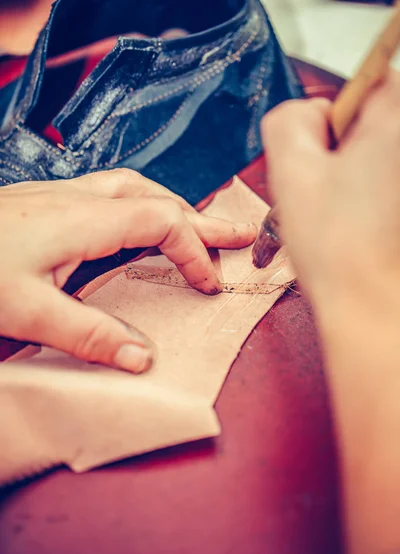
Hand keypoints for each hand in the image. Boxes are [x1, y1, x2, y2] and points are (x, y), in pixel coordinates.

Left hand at [0, 169, 255, 372]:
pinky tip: (136, 222)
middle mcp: (77, 198)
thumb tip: (144, 358)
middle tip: (236, 235)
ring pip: (133, 188)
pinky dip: (141, 206)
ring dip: (171, 206)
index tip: (210, 285)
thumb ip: (89, 334)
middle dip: (200, 218)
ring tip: (197, 225)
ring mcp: (60, 196)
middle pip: (156, 196)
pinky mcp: (45, 203)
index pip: (162, 221)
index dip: (194, 250)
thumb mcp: (26, 312)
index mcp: (82, 219)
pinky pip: (110, 194)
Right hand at [262, 70, 399, 307]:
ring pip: (368, 152)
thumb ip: (288, 120)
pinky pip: (375, 178)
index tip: (320, 146)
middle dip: (334, 145)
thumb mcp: (292, 169)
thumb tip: (305, 115)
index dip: (331, 110)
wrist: (364, 299)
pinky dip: (354, 191)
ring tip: (331, 208)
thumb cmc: (337, 246)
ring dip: (341, 171)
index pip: (365, 80)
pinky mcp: (397, 198)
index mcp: (395, 125)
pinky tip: (344, 218)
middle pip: (367, 117)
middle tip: (319, 184)